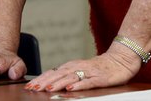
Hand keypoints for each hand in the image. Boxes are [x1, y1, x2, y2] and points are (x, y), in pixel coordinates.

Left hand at [24, 43, 139, 92]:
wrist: (121, 59)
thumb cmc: (100, 67)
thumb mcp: (81, 70)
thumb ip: (67, 76)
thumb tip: (50, 83)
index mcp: (72, 66)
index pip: (53, 72)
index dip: (41, 79)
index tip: (29, 85)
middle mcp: (79, 67)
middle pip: (59, 74)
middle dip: (45, 82)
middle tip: (33, 88)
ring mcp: (89, 72)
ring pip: (71, 77)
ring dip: (58, 83)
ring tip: (48, 89)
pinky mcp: (100, 77)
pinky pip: (88, 82)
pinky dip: (79, 84)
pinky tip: (71, 88)